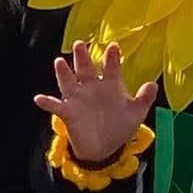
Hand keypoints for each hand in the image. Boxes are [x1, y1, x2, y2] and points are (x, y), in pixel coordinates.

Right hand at [33, 42, 157, 164]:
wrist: (104, 148)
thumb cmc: (119, 127)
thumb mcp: (136, 113)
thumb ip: (144, 98)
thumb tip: (153, 84)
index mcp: (111, 85)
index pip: (111, 68)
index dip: (112, 57)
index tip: (113, 46)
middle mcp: (92, 88)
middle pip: (86, 69)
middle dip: (83, 57)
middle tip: (80, 44)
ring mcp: (78, 99)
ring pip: (69, 82)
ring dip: (63, 72)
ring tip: (59, 62)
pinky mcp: (68, 112)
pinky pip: (55, 105)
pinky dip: (47, 102)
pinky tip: (39, 98)